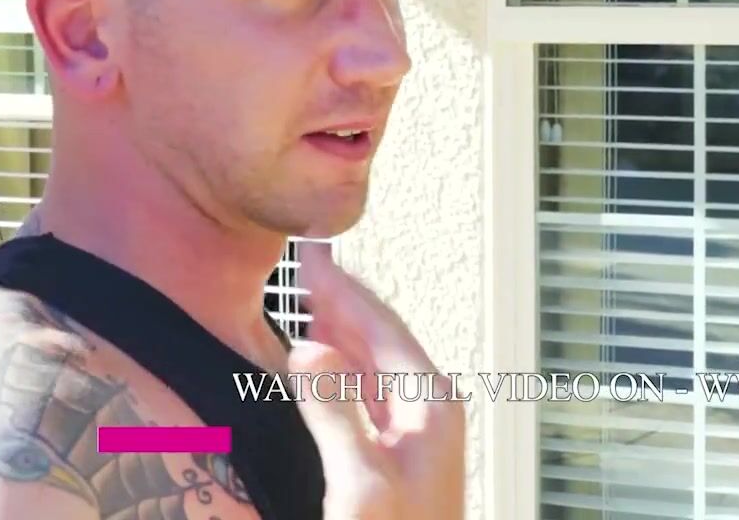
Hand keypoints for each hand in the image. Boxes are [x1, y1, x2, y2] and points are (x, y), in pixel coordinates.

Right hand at [290, 243, 464, 519]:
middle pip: (381, 338)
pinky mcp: (400, 455)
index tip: (313, 256)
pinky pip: (370, 394)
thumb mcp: (358, 482)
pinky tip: (325, 365)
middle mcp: (430, 410)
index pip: (381, 327)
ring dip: (343, 331)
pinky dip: (344, 369)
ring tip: (313, 299)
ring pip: (375, 365)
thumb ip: (334, 412)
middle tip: (308, 265)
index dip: (344, 289)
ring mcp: (417, 433)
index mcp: (430, 404)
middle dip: (343, 301)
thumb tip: (309, 348)